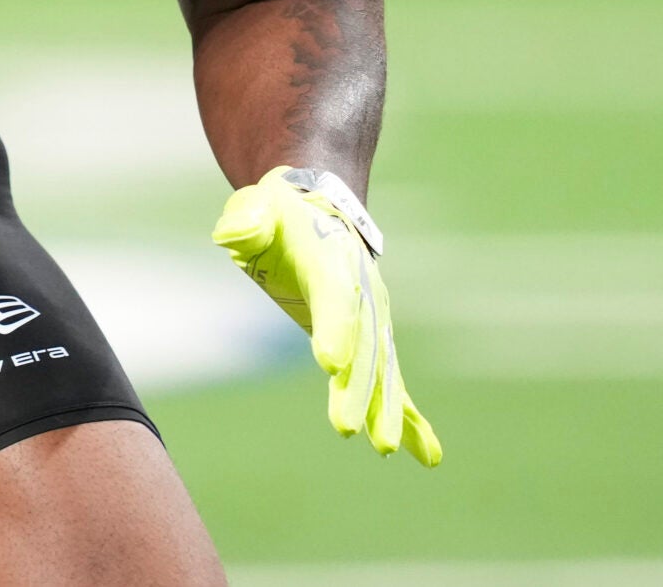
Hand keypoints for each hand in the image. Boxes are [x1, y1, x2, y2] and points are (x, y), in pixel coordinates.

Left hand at [213, 164, 439, 464]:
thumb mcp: (256, 207)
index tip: (330, 365)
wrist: (321, 207)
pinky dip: (412, 415)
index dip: (334, 329)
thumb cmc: (280, 212)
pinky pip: (393, 381)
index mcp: (331, 262)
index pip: (334, 298)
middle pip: (361, 344)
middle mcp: (362, 292)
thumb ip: (247, 221)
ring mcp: (373, 317)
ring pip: (381, 369)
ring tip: (384, 447)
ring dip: (384, 408)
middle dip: (355, 387)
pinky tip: (427, 454)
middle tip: (345, 427)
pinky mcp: (372, 338)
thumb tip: (236, 234)